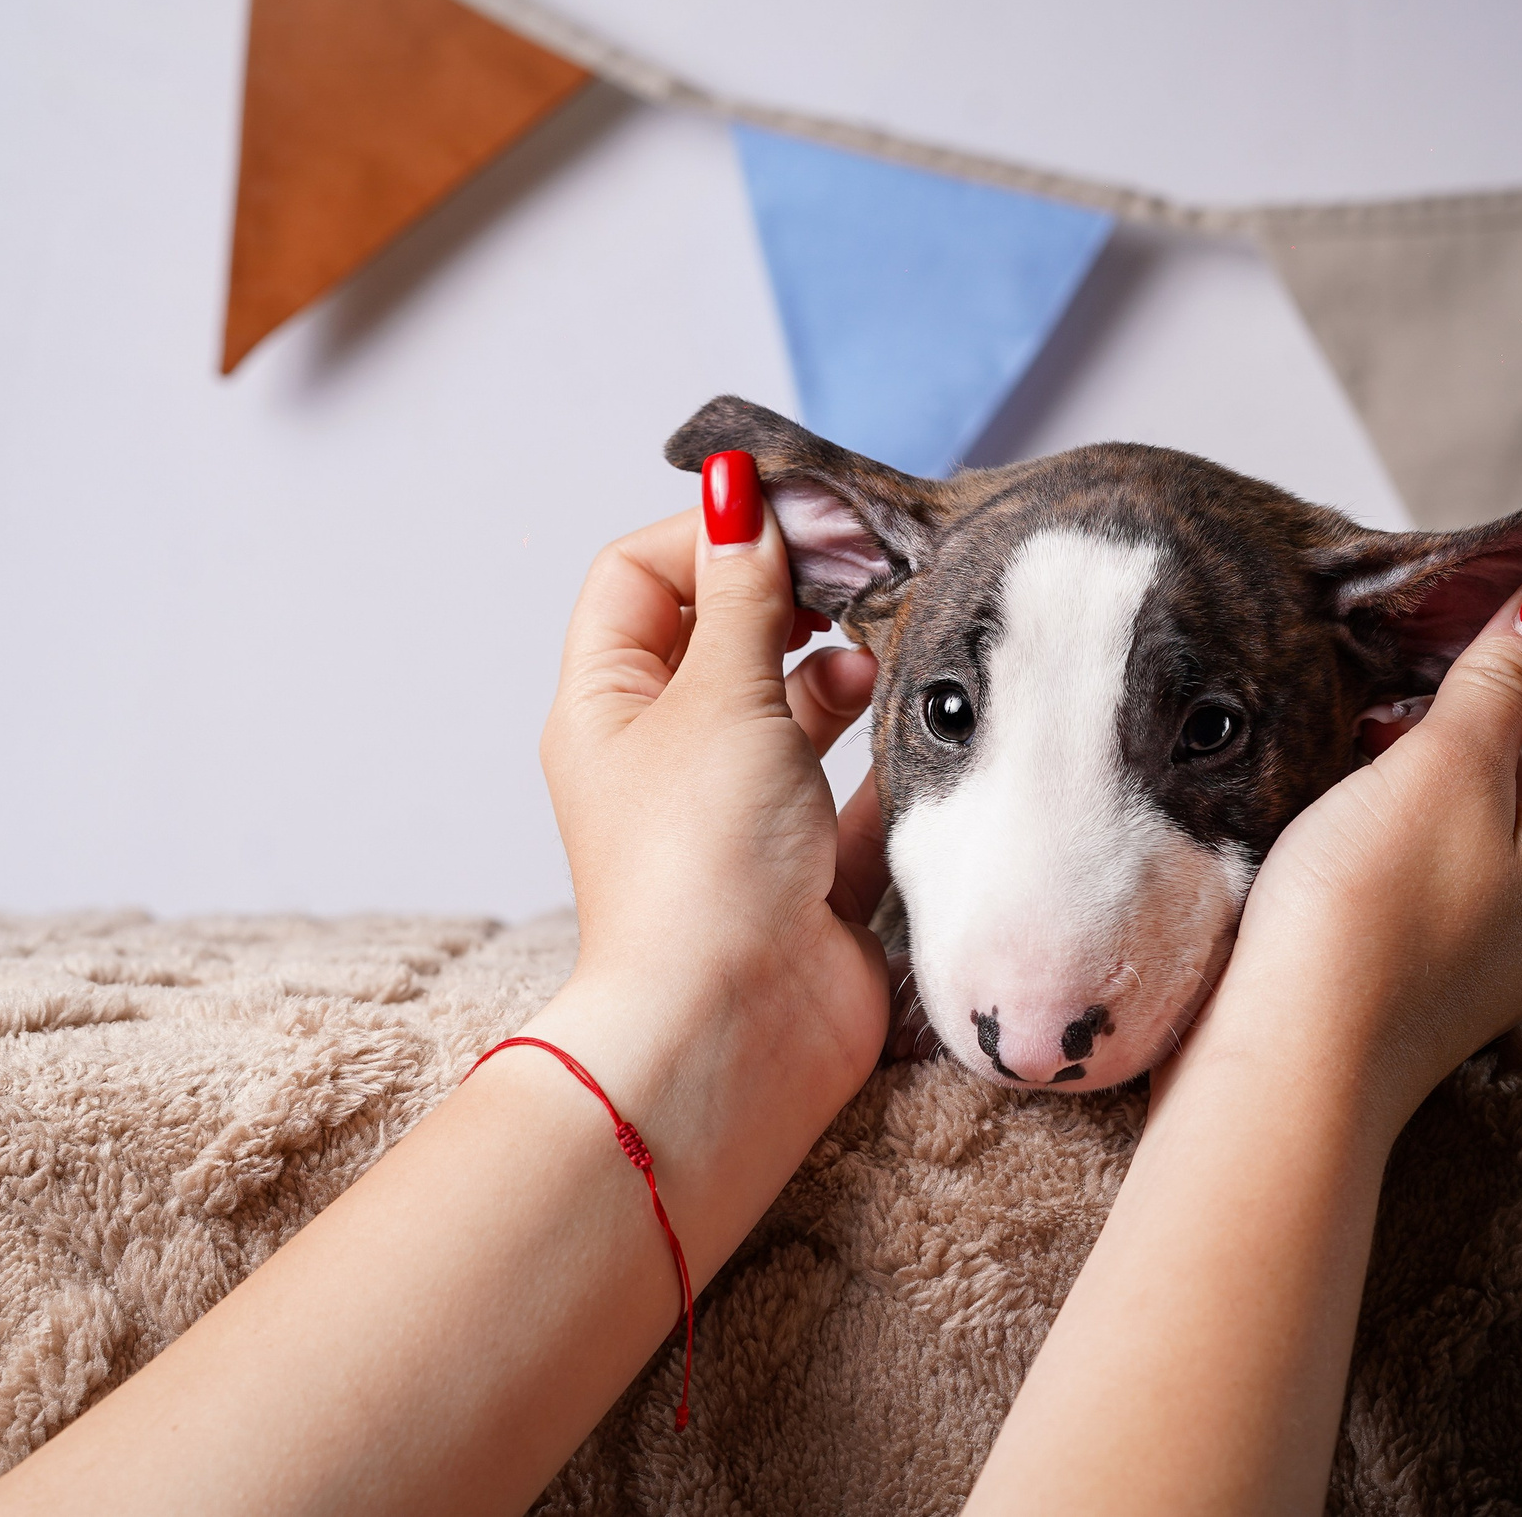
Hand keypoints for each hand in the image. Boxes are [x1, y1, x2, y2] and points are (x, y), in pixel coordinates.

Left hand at [522, 458, 890, 1200]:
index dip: (711, 533)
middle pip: (721, 631)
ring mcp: (739, 809)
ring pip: (791, 702)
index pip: (641, 574)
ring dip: (840, 669)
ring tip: (884, 652)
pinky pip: (848, 779)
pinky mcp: (806, 861)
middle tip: (860, 573)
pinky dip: (880, 744)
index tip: (794, 519)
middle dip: (790, 595)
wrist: (740, 1031)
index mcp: (608, 704)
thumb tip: (734, 490)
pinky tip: (913, 718)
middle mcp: (666, 751)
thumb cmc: (701, 866)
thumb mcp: (719, 697)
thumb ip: (741, 591)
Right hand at [1171, 567, 1521, 1147]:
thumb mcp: (1446, 770)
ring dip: (1500, 712)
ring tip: (1407, 705)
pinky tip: (1381, 756)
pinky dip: (1460, 765)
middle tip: (1476, 643)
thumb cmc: (1368, 928)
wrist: (1293, 1064)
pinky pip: (1505, 815)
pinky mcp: (1484, 919)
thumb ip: (1511, 670)